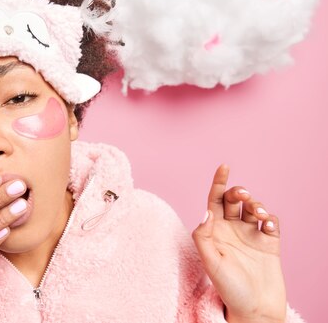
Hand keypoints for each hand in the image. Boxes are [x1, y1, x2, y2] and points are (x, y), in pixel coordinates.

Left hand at [191, 165, 286, 322]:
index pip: (214, 200)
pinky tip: (267, 224)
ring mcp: (251, 235)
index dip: (218, 182)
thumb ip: (203, 236)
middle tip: (242, 195)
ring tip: (257, 214)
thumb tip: (206, 211)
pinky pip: (271, 223)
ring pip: (253, 208)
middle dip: (238, 192)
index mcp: (214, 231)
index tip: (224, 166)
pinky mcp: (269, 243)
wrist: (254, 310)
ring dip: (256, 204)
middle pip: (234, 200)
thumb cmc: (228, 288)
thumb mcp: (209, 262)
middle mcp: (231, 230)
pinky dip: (271, 218)